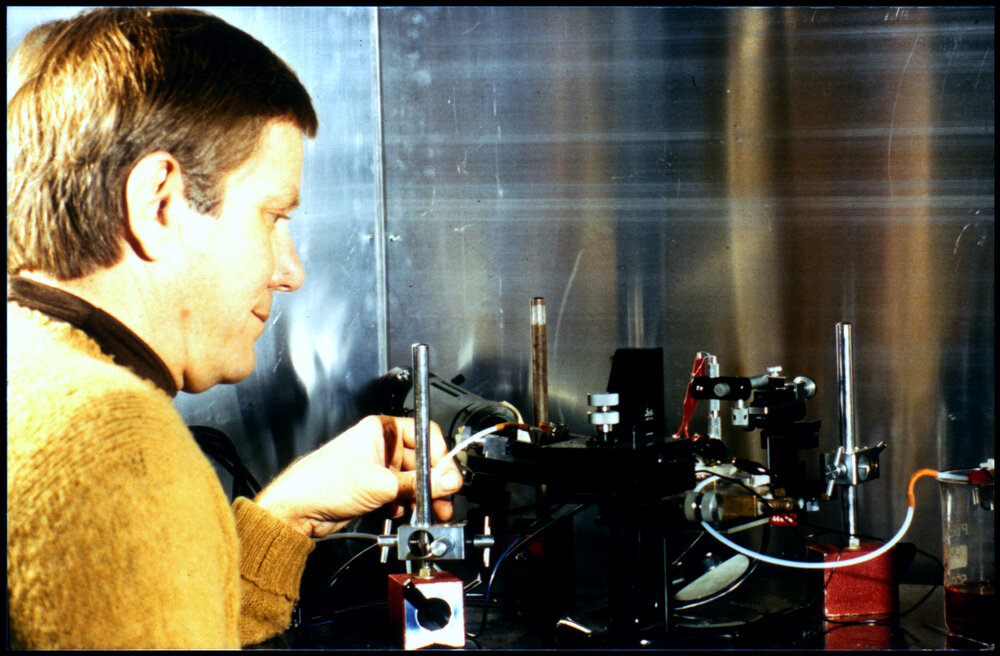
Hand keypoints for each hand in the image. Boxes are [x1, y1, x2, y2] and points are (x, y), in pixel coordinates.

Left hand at [254, 415, 463, 538]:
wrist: (297, 510)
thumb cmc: (322, 482)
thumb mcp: (380, 483)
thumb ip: (418, 484)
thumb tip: (447, 481)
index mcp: (381, 429)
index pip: (424, 434)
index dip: (439, 455)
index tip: (449, 476)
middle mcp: (381, 445)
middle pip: (421, 460)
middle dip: (433, 482)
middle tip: (445, 498)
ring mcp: (377, 468)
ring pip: (411, 480)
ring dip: (422, 497)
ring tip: (431, 511)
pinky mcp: (373, 488)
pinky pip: (400, 494)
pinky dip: (406, 504)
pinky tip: (405, 513)